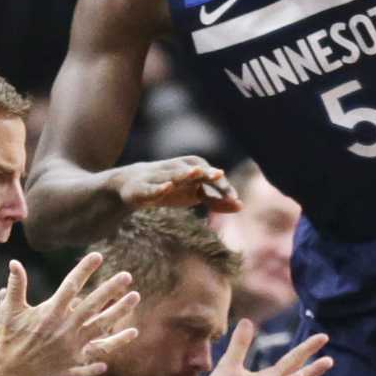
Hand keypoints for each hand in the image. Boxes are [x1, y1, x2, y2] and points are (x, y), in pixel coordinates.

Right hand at [0, 255, 140, 375]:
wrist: (8, 370)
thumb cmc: (8, 336)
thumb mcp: (9, 310)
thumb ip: (16, 286)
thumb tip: (15, 262)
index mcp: (49, 312)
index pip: (71, 286)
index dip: (84, 270)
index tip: (97, 256)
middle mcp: (64, 328)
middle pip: (93, 304)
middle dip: (110, 289)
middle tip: (126, 275)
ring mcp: (72, 344)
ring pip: (102, 325)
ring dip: (120, 311)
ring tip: (135, 296)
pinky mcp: (76, 358)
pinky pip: (101, 348)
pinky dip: (117, 342)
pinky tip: (133, 332)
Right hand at [108, 157, 238, 216]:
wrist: (135, 185)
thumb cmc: (173, 188)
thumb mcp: (196, 195)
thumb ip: (217, 201)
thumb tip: (241, 206)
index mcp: (192, 170)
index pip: (210, 175)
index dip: (222, 186)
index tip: (234, 198)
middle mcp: (177, 170)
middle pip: (194, 169)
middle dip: (206, 171)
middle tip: (219, 174)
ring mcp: (160, 177)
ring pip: (173, 173)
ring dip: (184, 173)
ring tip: (195, 172)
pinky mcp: (143, 187)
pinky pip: (152, 187)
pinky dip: (159, 187)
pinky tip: (167, 187)